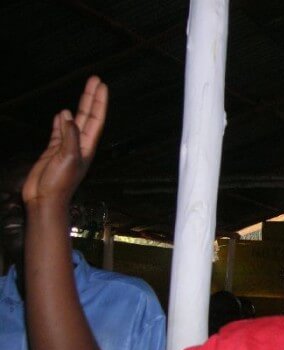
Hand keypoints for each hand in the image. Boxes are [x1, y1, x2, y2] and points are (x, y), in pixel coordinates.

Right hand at [22, 76, 107, 206]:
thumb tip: (68, 115)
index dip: (98, 102)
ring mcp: (66, 147)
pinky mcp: (53, 150)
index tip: (101, 85)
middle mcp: (79, 144)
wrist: (45, 198)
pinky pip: (59, 131)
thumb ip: (69, 136)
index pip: (96, 119)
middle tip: (95, 80)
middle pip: (88, 116)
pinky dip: (61, 121)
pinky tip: (62, 114)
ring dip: (79, 107)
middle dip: (91, 98)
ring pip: (74, 121)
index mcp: (87, 146)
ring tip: (83, 91)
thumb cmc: (60, 182)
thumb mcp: (68, 157)